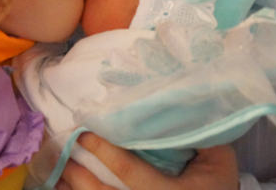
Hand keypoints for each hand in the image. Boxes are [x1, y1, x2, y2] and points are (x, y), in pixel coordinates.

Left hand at [56, 133, 238, 189]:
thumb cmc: (218, 180)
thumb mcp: (218, 155)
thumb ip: (196, 130)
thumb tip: (168, 95)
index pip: (131, 172)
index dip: (105, 151)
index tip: (84, 132)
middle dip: (80, 175)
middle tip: (62, 153)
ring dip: (77, 189)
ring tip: (58, 172)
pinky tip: (65, 187)